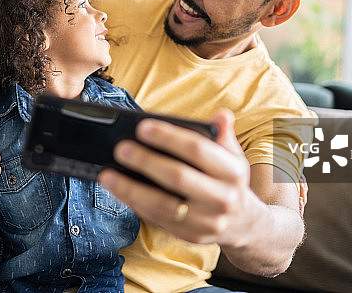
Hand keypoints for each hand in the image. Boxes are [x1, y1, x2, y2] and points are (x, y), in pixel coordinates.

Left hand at [97, 108, 261, 246]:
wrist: (243, 223)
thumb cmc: (228, 180)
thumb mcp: (232, 156)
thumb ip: (223, 135)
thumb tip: (222, 114)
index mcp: (233, 172)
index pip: (197, 149)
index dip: (168, 137)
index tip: (142, 127)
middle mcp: (223, 198)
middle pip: (178, 177)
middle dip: (145, 161)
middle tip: (120, 148)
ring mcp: (207, 221)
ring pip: (163, 205)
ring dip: (131, 189)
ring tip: (108, 175)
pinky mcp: (191, 236)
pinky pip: (158, 219)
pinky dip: (136, 205)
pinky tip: (119, 191)